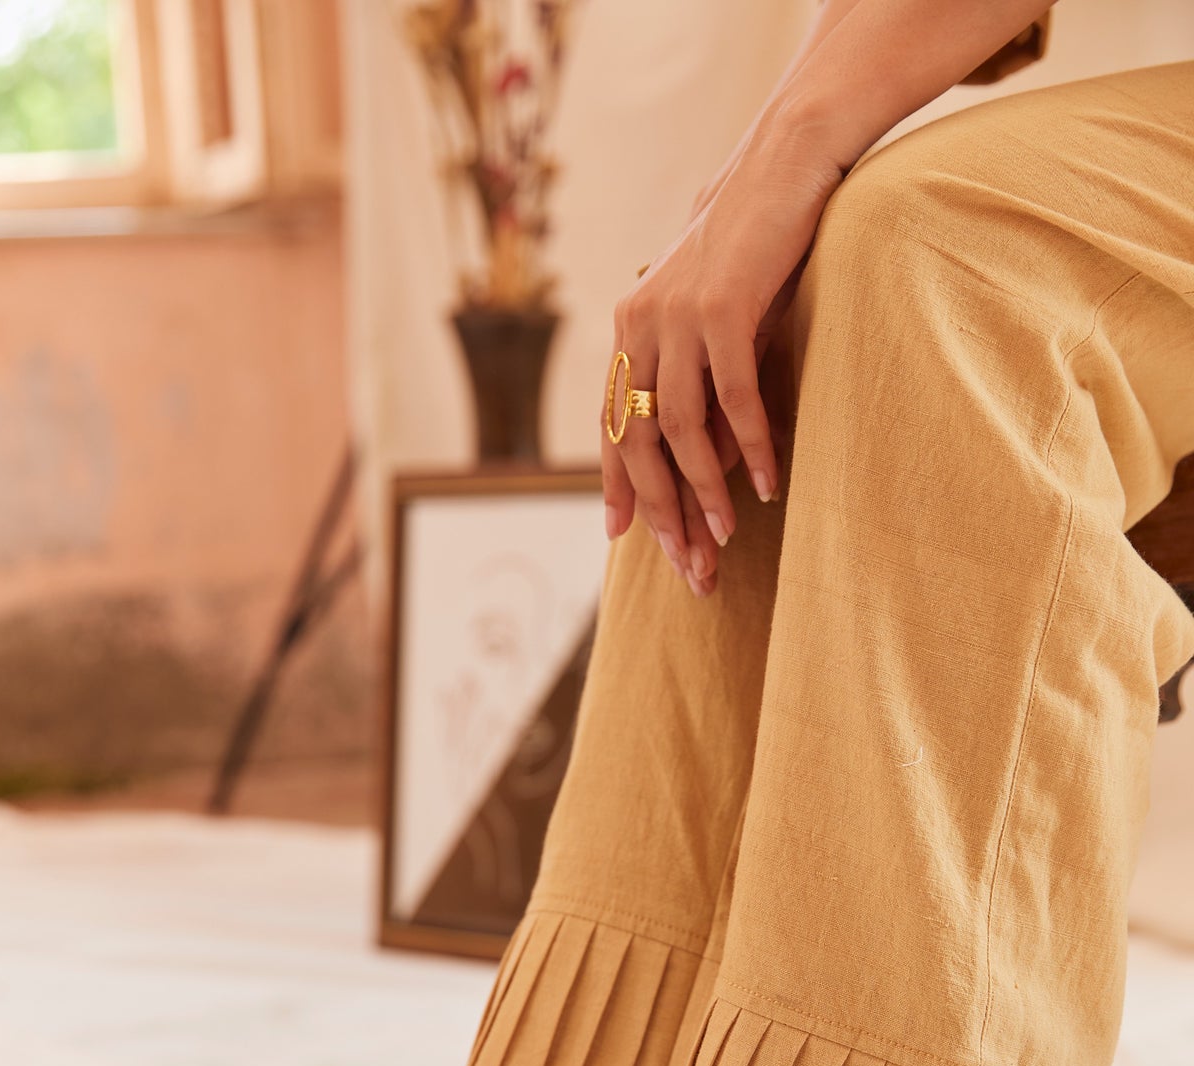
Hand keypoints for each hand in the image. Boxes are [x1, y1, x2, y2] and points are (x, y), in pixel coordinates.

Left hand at [601, 117, 842, 590]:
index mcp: (630, 332)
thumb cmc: (756, 253)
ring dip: (703, 492)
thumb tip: (700, 463)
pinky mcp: (721, 308)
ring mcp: (676, 316)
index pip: (614, 427)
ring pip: (678, 429)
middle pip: (638, 441)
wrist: (782, 169)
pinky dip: (748, 447)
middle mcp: (640, 324)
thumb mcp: (714, 322)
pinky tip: (764, 485)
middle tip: (690, 564)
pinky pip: (732, 398)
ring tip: (726, 537)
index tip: (627, 540)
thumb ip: (698, 381)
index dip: (619, 487)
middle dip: (663, 512)